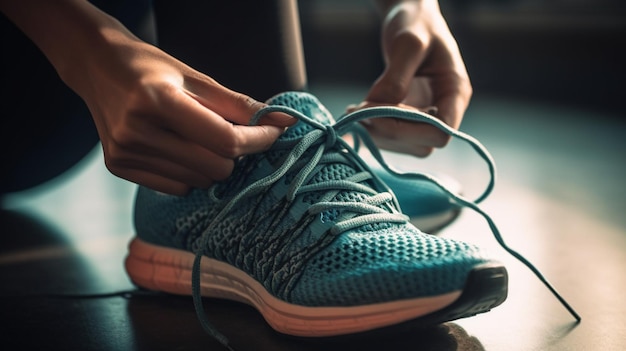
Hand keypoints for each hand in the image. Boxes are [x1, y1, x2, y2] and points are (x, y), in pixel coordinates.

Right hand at [1, 0, 294, 194]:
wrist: (97, 68)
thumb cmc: (152, 69)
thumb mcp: (197, 79)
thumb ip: (240, 105)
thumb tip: (285, 121)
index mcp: (157, 101)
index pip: (224, 140)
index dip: (258, 140)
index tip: (275, 133)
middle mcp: (137, 131)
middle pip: (215, 168)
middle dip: (235, 154)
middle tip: (233, 134)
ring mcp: (125, 153)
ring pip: (198, 182)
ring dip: (212, 164)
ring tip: (199, 138)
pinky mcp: (118, 167)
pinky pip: (176, 188)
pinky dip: (190, 173)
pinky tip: (178, 149)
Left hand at [357, 0, 471, 156]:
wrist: (412, 17)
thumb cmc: (416, 22)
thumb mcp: (407, 42)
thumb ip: (395, 77)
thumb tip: (378, 109)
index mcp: (455, 92)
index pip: (441, 132)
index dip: (408, 130)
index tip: (376, 112)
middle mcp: (445, 108)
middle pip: (422, 144)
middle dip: (388, 132)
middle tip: (358, 112)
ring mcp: (427, 113)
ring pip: (406, 144)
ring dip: (377, 133)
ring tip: (353, 110)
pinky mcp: (410, 114)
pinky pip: (394, 134)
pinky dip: (373, 128)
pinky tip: (356, 111)